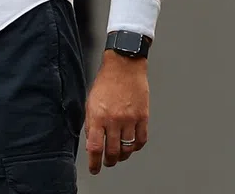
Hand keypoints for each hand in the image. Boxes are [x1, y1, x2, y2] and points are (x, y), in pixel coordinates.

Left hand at [84, 50, 149, 174]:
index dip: (94, 162)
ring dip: (122, 156)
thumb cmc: (106, 81)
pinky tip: (132, 146)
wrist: (124, 66)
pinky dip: (136, 147)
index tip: (94, 168)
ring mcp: (130, 119)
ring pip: (127, 148)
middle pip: (112, 151)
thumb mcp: (90, 101)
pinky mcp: (143, 117)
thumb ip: (91, 122)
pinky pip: (141, 140)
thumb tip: (91, 141)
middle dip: (108, 161)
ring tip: (118, 156)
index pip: (95, 147)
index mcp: (98, 115)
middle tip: (107, 163)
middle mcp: (114, 119)